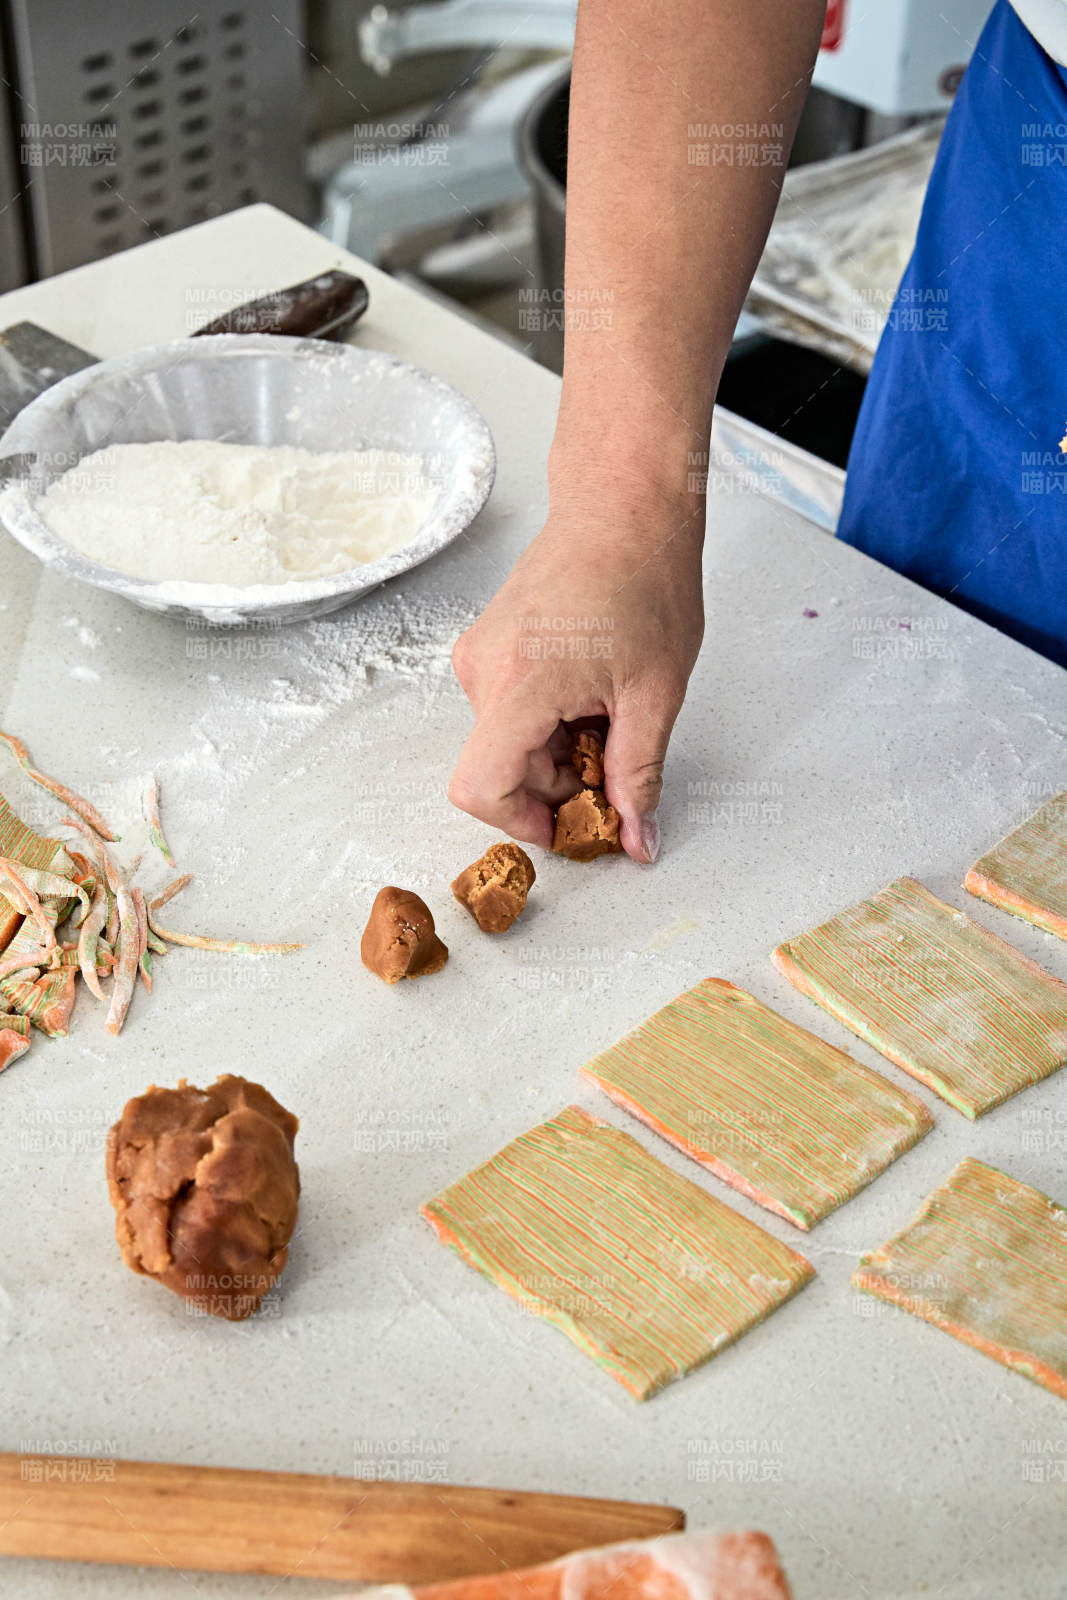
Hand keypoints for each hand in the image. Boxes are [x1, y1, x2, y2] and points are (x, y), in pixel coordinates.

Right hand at [448, 482, 703, 862]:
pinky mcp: (490, 645)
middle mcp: (484, 671)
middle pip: (500, 769)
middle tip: (617, 768)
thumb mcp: (655, 694)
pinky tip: (593, 694)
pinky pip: (509, 709)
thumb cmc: (642, 577)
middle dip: (557, 785)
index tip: (570, 824)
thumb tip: (636, 836)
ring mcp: (481, 655)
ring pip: (507, 740)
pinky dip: (550, 720)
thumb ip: (638, 774)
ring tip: (611, 713)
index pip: (481, 789)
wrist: (624, 505)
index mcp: (519, 685)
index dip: (524, 822)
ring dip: (558, 749)